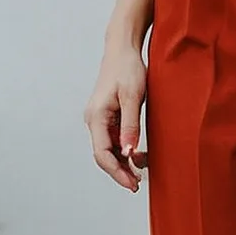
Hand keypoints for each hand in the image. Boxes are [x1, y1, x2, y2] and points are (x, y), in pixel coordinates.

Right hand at [84, 42, 148, 190]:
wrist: (123, 49)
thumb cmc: (128, 69)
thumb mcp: (132, 97)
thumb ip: (130, 126)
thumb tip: (128, 152)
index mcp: (96, 117)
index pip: (102, 153)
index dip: (116, 171)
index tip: (131, 183)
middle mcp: (94, 120)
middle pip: (104, 155)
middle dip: (119, 171)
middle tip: (137, 185)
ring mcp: (100, 119)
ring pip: (109, 149)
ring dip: (123, 163)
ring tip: (140, 173)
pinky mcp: (109, 116)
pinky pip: (114, 139)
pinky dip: (125, 150)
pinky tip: (138, 156)